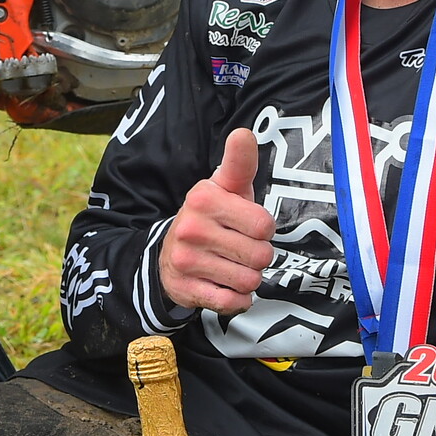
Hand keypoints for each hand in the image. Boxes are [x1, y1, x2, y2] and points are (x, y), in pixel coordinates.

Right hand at [159, 129, 275, 313]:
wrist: (170, 254)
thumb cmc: (213, 216)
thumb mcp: (225, 187)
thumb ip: (239, 162)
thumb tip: (244, 133)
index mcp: (204, 198)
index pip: (264, 225)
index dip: (263, 229)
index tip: (248, 224)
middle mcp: (191, 228)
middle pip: (260, 256)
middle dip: (259, 256)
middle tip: (240, 248)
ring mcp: (185, 261)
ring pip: (249, 281)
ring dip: (249, 278)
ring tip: (233, 266)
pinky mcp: (185, 290)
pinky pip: (232, 303)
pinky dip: (238, 299)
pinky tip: (226, 286)